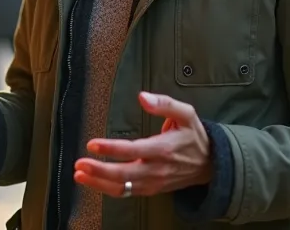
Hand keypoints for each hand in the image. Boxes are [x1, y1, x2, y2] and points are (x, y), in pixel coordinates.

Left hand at [74, 92, 212, 196]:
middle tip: (79, 164)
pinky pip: (127, 193)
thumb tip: (143, 97)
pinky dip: (108, 189)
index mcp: (164, 149)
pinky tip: (93, 182)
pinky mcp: (151, 189)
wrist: (210, 164)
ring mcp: (154, 182)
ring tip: (79, 175)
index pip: (133, 150)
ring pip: (123, 187)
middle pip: (124, 174)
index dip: (111, 149)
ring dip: (99, 183)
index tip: (92, 145)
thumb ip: (165, 103)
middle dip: (99, 171)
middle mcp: (157, 169)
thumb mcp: (186, 113)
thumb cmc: (194, 136)